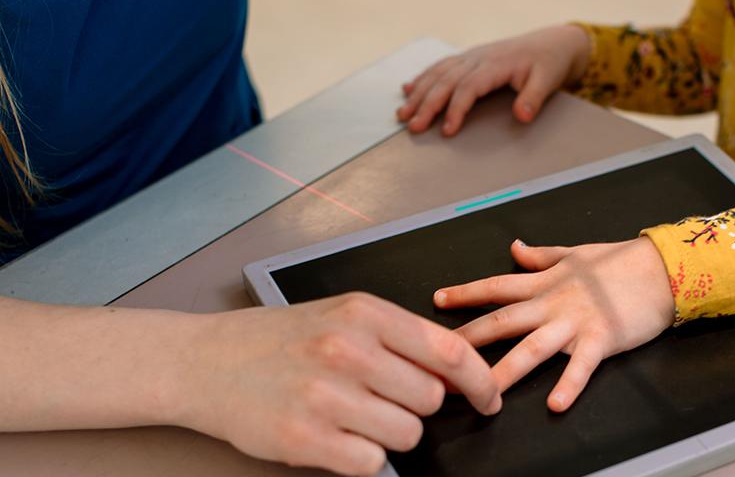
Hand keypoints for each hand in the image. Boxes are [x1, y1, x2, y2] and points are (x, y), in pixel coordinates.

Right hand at [176, 293, 500, 475]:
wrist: (204, 361)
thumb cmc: (279, 340)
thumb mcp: (343, 318)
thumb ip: (400, 340)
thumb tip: (458, 373)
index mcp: (364, 313)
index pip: (449, 350)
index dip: (480, 380)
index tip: (488, 398)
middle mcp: (348, 349)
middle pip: (430, 398)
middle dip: (415, 406)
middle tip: (379, 398)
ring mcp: (325, 395)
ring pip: (407, 434)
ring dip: (390, 434)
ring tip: (352, 416)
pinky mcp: (304, 437)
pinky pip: (372, 464)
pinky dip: (362, 458)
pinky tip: (337, 438)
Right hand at [397, 25, 590, 135]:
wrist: (551, 43)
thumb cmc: (548, 64)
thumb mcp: (547, 81)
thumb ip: (533, 98)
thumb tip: (522, 116)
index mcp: (495, 64)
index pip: (468, 87)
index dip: (456, 109)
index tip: (447, 130)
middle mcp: (478, 57)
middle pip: (446, 81)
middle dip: (427, 104)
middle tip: (413, 126)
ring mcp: (471, 56)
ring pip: (438, 73)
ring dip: (419, 93)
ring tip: (402, 113)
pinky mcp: (468, 58)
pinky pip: (440, 66)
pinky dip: (422, 78)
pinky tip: (407, 89)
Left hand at [434, 238, 674, 412]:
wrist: (661, 268)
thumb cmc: (620, 261)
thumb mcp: (574, 253)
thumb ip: (541, 256)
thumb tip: (514, 247)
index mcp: (544, 283)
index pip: (496, 287)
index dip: (465, 294)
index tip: (437, 300)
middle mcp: (552, 303)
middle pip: (502, 321)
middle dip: (468, 339)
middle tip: (439, 354)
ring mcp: (575, 322)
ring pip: (533, 348)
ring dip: (506, 371)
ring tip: (482, 391)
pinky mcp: (602, 339)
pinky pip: (582, 366)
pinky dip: (569, 385)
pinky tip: (555, 404)